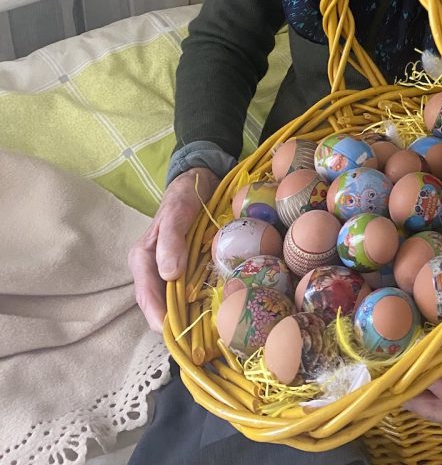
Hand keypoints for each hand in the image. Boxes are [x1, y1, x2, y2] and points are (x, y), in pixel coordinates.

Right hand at [128, 166, 217, 331]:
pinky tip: (216, 312)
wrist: (200, 181)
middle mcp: (154, 269)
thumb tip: (169, 274)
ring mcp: (171, 271)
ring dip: (189, 318)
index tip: (173, 334)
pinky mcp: (188, 269)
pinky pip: (191, 292)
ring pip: (177, 302)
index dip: (158, 317)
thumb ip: (170, 240)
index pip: (147, 296)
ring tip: (207, 335)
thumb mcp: (176, 212)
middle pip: (161, 305)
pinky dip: (200, 304)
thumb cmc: (183, 196)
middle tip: (196, 343)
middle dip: (176, 324)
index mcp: (143, 258)